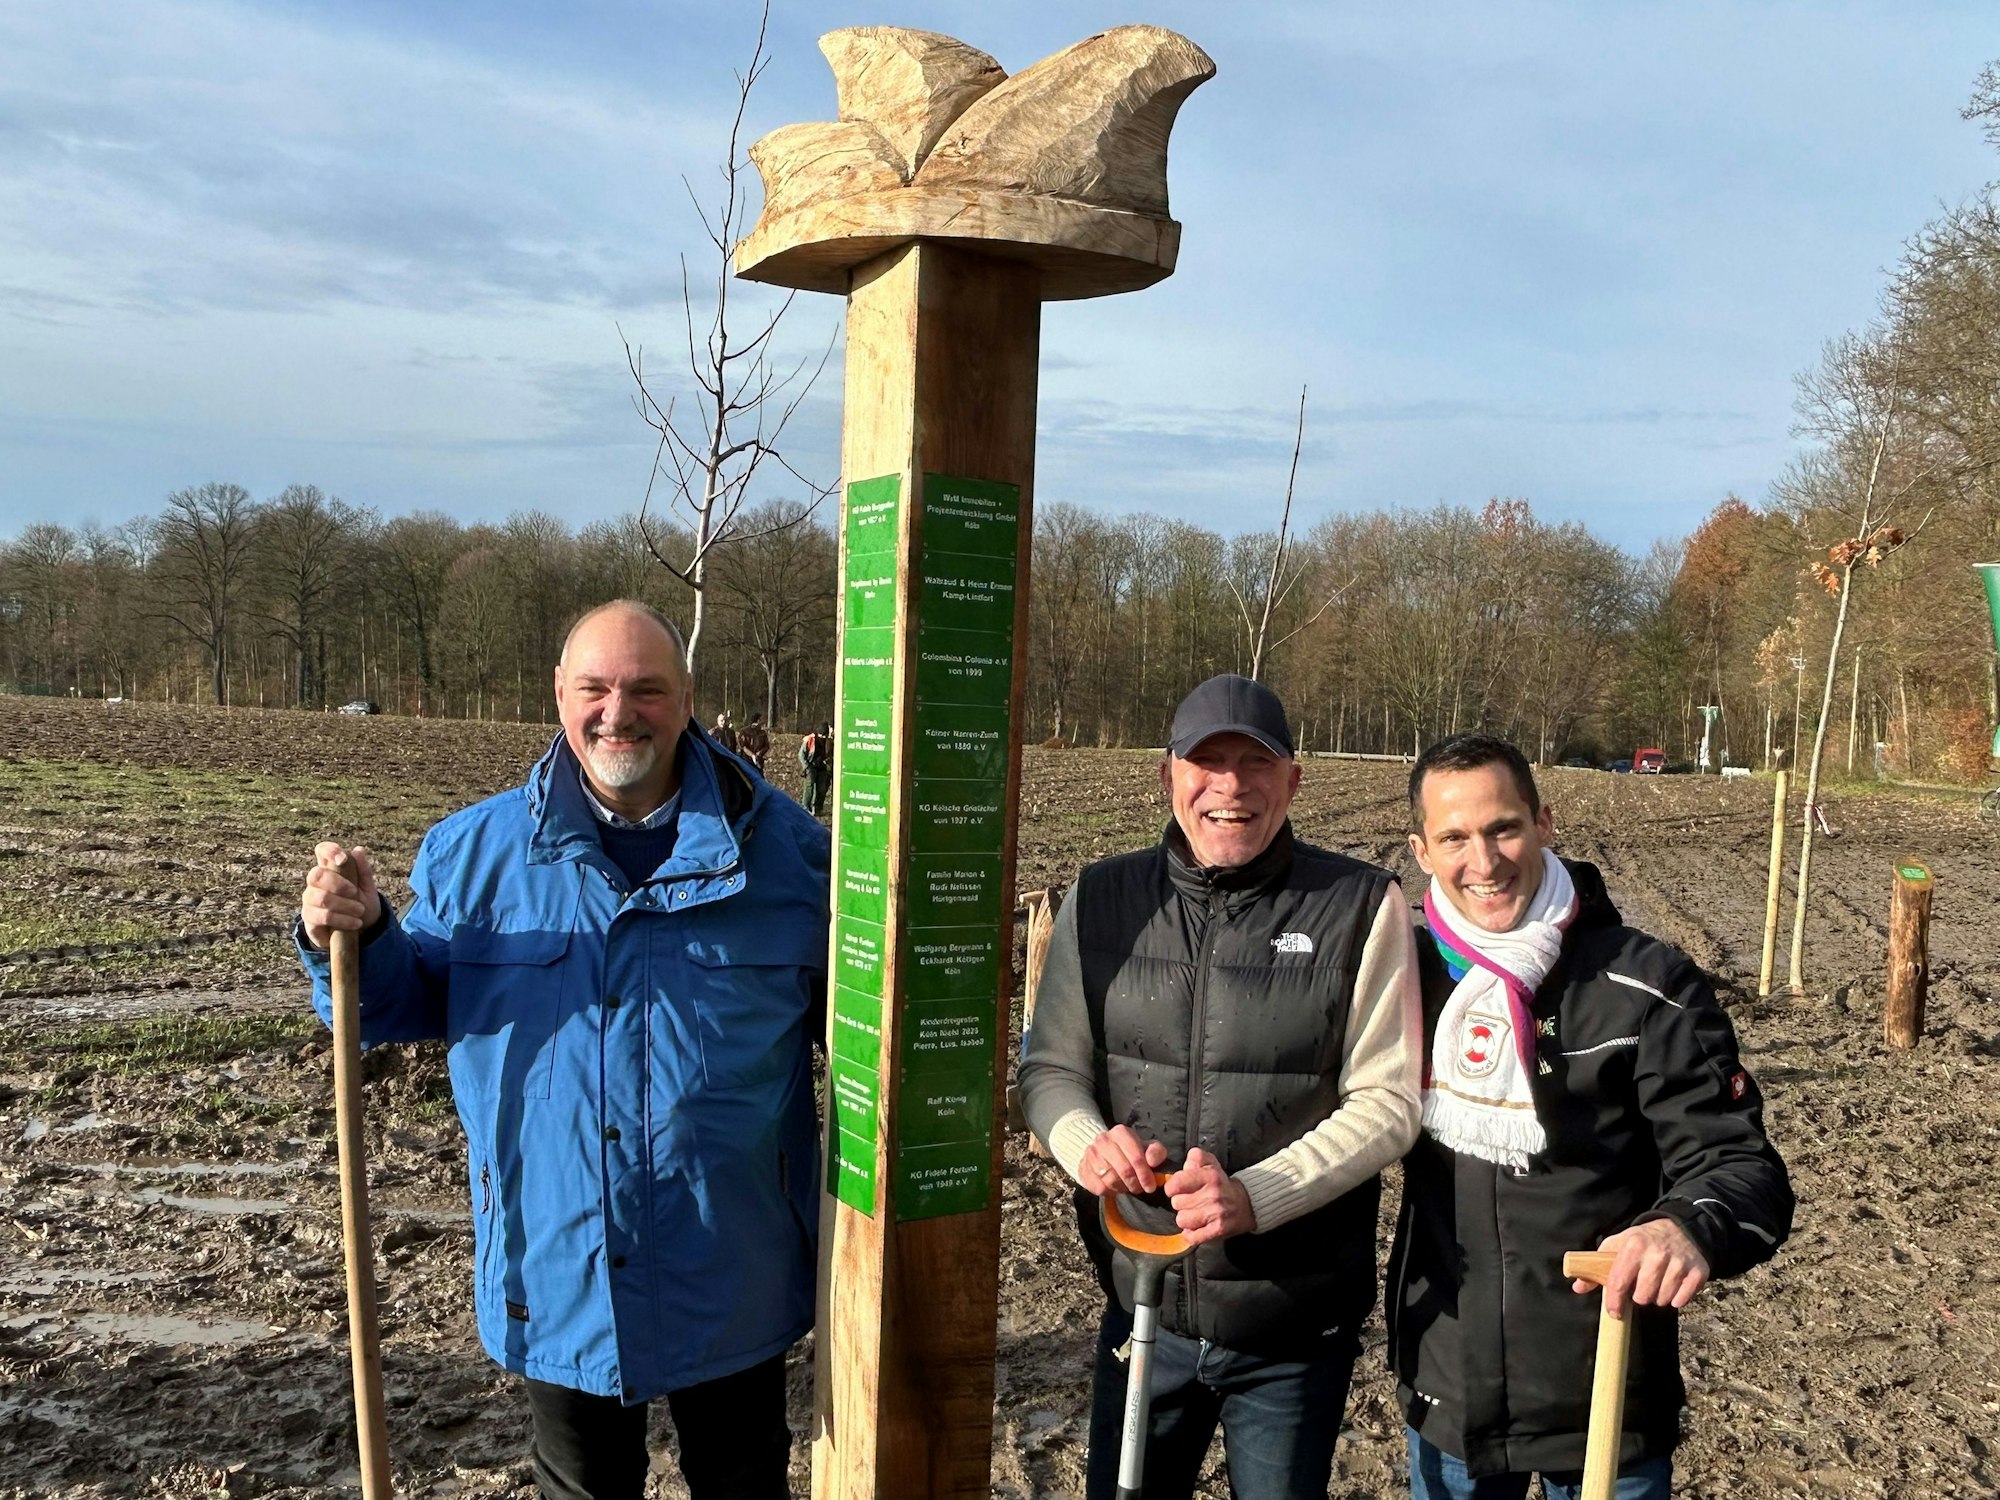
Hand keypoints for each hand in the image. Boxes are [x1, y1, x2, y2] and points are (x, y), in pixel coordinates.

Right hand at [300, 842, 381, 950]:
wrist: (360, 933)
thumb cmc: (361, 905)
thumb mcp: (368, 888)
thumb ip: (363, 870)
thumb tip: (358, 850)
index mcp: (331, 869)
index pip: (322, 851)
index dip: (329, 851)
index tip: (342, 859)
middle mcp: (316, 883)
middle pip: (316, 875)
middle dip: (337, 884)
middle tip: (355, 893)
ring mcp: (310, 900)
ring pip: (320, 898)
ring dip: (344, 905)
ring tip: (360, 911)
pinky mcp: (310, 919)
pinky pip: (321, 916)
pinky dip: (342, 919)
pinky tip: (355, 923)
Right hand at [1078, 1125, 1167, 1196]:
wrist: (1101, 1150)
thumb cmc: (1129, 1150)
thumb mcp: (1145, 1147)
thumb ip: (1156, 1152)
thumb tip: (1152, 1162)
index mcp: (1121, 1132)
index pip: (1136, 1158)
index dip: (1145, 1175)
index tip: (1151, 1186)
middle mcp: (1103, 1140)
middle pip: (1125, 1171)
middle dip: (1136, 1184)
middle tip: (1140, 1188)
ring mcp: (1091, 1154)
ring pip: (1112, 1180)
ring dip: (1123, 1188)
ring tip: (1128, 1187)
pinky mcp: (1083, 1169)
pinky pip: (1100, 1188)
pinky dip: (1110, 1192)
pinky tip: (1115, 1187)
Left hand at [1163, 1147, 1256, 1244]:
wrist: (1247, 1204)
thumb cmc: (1221, 1184)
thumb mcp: (1211, 1164)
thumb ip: (1196, 1157)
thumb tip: (1184, 1164)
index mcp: (1210, 1175)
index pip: (1175, 1184)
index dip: (1172, 1188)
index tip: (1178, 1190)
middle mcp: (1213, 1194)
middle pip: (1176, 1203)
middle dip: (1181, 1203)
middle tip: (1192, 1202)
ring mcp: (1216, 1213)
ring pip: (1181, 1220)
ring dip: (1186, 1219)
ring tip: (1196, 1214)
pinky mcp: (1218, 1229)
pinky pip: (1192, 1236)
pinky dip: (1191, 1234)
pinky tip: (1198, 1227)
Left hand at [1583, 1219, 1709, 1317]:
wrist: (1680, 1228)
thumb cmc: (1643, 1240)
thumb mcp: (1617, 1245)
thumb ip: (1596, 1266)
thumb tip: (1578, 1287)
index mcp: (1634, 1246)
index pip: (1619, 1282)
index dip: (1614, 1302)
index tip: (1614, 1312)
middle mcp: (1657, 1254)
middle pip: (1642, 1296)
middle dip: (1639, 1297)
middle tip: (1641, 1288)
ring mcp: (1679, 1263)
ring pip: (1662, 1300)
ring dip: (1657, 1298)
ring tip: (1656, 1284)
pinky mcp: (1697, 1272)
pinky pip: (1681, 1301)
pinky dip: (1676, 1299)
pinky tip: (1672, 1287)